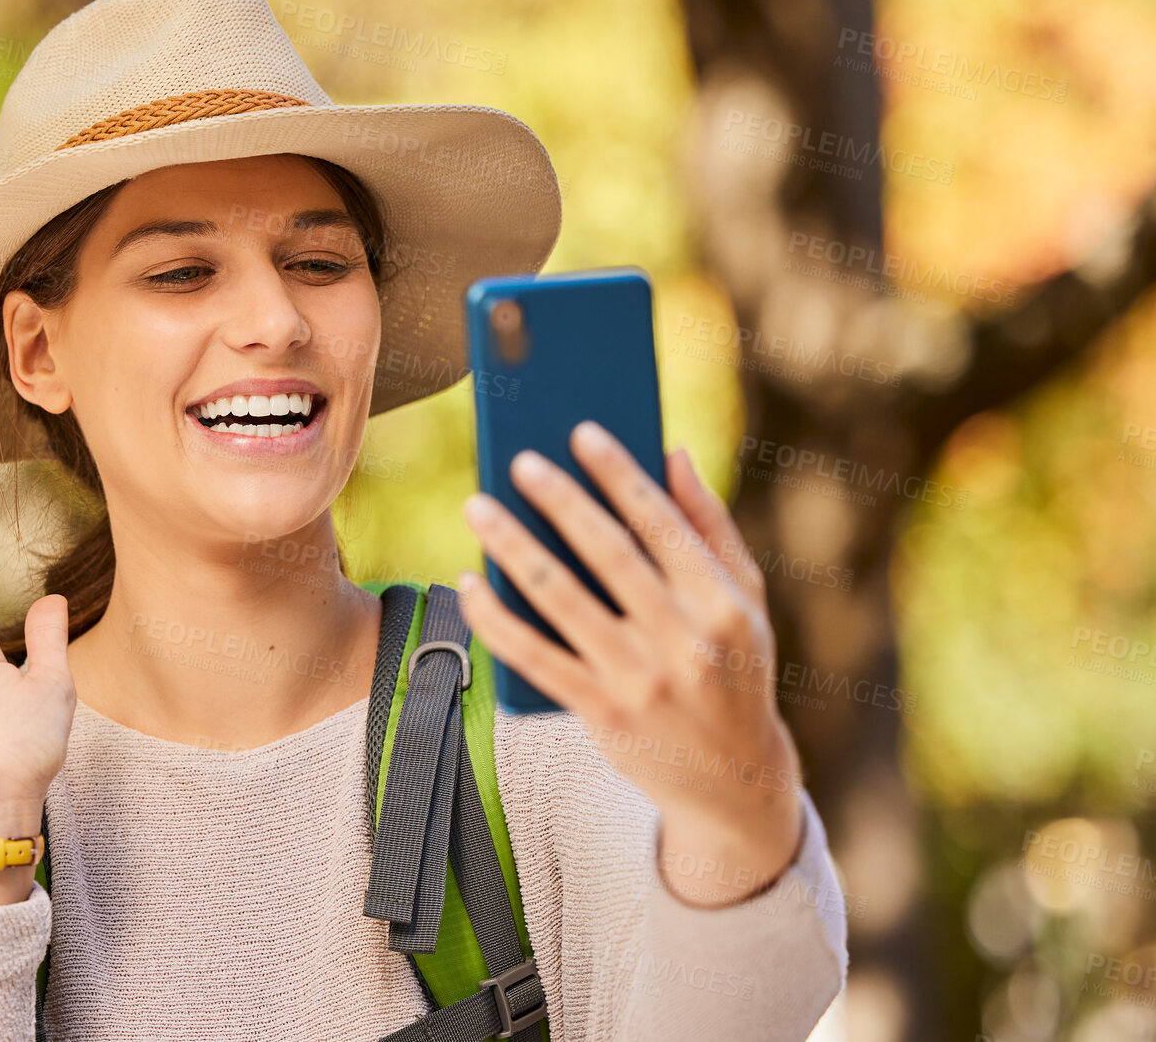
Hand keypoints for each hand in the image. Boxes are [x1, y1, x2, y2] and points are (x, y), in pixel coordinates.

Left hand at [456, 422, 803, 907]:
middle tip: (519, 461)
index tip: (581, 433)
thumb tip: (672, 453)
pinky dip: (496, 619)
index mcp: (722, 604)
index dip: (619, 475)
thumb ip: (711, 527)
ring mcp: (639, 681)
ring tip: (478, 508)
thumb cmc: (734, 670)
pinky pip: (534, 657)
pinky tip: (469, 585)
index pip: (662, 524)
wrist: (734, 781)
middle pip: (607, 554)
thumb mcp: (745, 601)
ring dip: (512, 549)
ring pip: (560, 601)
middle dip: (559, 501)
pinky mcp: (601, 715)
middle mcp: (683, 641)